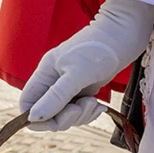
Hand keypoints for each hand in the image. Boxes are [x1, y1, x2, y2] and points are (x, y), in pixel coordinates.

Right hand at [18, 0, 153, 130]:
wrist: (126, 30)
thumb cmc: (100, 48)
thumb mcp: (77, 73)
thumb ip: (55, 96)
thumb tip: (32, 118)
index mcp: (45, 73)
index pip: (28, 104)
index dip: (37, 119)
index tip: (57, 121)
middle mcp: (54, 79)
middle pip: (47, 113)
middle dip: (65, 118)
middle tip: (84, 107)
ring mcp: (70, 84)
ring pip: (65, 113)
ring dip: (80, 116)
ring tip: (95, 104)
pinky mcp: (86, 86)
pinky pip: (80, 109)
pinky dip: (89, 112)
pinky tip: (100, 106)